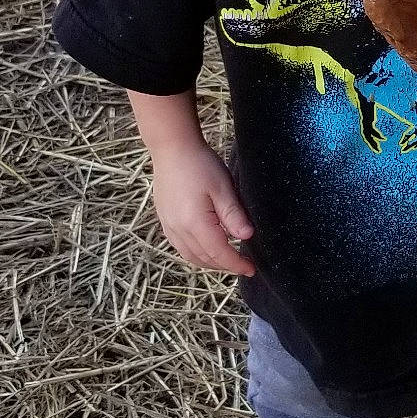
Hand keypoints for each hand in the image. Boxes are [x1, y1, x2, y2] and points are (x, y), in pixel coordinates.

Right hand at [150, 138, 255, 275]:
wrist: (172, 148)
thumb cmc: (200, 164)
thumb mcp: (223, 187)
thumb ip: (233, 215)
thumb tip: (246, 237)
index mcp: (195, 223)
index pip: (219, 253)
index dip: (236, 264)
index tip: (251, 269)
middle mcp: (179, 230)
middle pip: (205, 259)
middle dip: (225, 266)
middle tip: (244, 265)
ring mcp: (169, 226)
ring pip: (191, 256)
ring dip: (210, 263)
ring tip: (228, 260)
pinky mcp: (165, 220)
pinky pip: (181, 247)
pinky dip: (196, 254)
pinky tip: (207, 249)